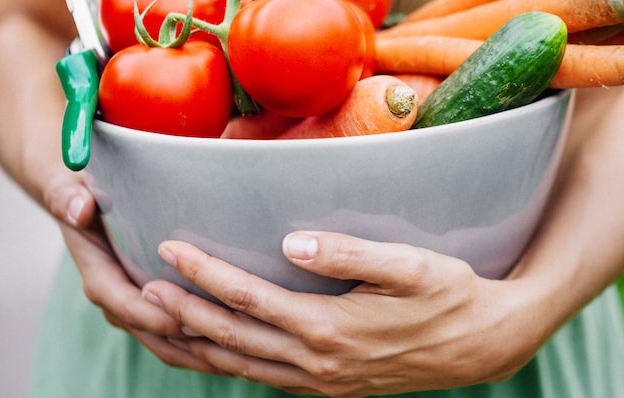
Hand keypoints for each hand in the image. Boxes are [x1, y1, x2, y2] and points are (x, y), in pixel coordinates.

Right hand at [43, 172, 228, 373]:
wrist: (80, 202)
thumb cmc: (82, 192)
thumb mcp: (70, 188)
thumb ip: (68, 197)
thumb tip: (79, 208)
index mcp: (99, 275)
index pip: (125, 305)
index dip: (155, 317)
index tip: (188, 321)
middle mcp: (117, 299)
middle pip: (152, 334)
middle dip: (187, 344)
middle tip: (229, 344)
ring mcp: (135, 307)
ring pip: (167, 343)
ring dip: (200, 352)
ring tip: (241, 354)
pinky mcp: (154, 305)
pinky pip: (177, 335)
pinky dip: (203, 345)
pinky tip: (238, 346)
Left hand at [141, 232, 550, 396]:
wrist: (483, 345)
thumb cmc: (450, 295)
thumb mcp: (410, 266)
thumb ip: (349, 254)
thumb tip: (291, 241)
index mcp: (330, 329)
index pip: (250, 299)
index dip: (205, 273)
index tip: (170, 247)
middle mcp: (317, 363)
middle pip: (232, 340)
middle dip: (182, 313)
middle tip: (140, 289)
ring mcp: (321, 382)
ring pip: (240, 367)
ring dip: (195, 346)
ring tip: (157, 322)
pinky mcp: (328, 386)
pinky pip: (262, 378)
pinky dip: (226, 363)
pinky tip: (211, 348)